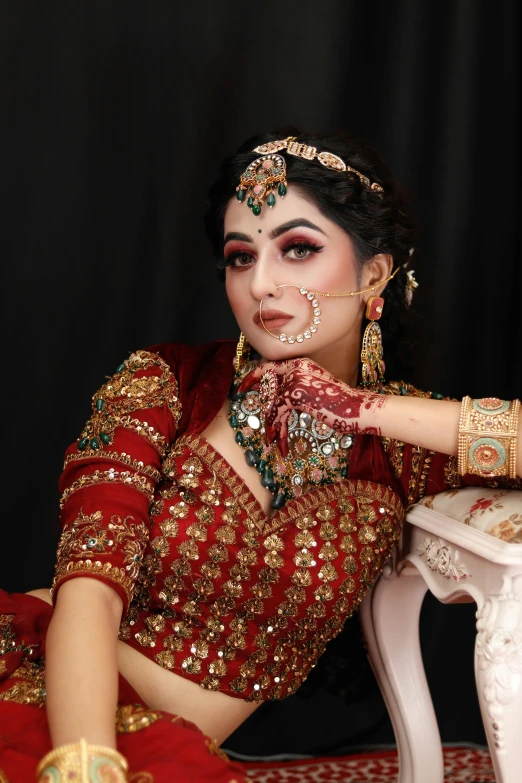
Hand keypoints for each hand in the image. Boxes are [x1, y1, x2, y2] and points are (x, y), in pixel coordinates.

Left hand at [239, 357, 385, 453]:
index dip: (254, 376)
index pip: (270, 365)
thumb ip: (295, 389)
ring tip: (271, 441)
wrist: (357, 408)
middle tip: (252, 415)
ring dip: (272, 424)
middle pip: (268, 383)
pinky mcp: (295, 393)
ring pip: (272, 402)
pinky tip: (279, 441)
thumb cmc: (339, 404)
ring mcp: (295, 378)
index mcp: (301, 362)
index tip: (241, 387)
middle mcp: (296, 365)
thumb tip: (273, 401)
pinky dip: (277, 427)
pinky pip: (277, 411)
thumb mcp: (314, 391)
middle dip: (261, 402)